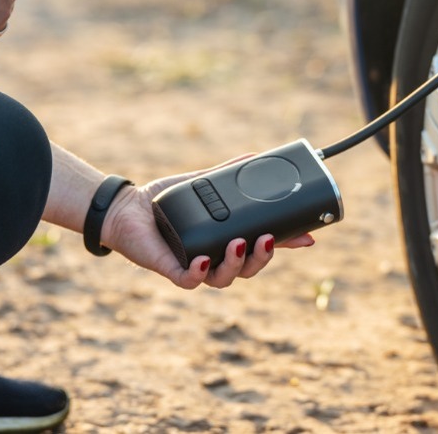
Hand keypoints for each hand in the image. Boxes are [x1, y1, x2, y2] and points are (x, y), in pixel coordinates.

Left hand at [100, 157, 314, 288]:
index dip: (287, 245)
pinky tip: (202, 260)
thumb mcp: (204, 185)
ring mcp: (195, 268)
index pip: (263, 247)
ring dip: (236, 264)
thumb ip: (228, 175)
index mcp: (228, 242)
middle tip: (266, 238)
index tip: (309, 237)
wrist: (128, 209)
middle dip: (262, 258)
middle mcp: (215, 259)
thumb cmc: (165, 202)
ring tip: (239, 242)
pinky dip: (198, 272)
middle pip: (248, 269)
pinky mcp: (171, 271)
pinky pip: (189, 281)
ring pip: (224, 279)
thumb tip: (257, 156)